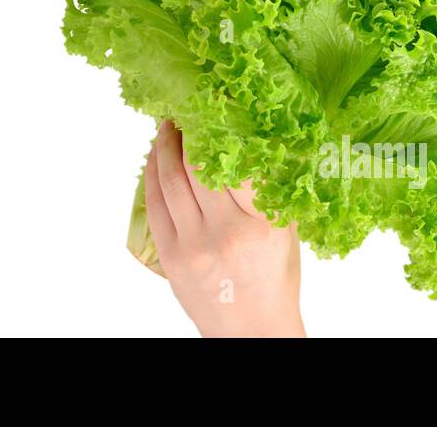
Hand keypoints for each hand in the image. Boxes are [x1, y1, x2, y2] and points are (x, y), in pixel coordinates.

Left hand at [143, 120, 304, 336]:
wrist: (252, 332)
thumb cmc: (274, 281)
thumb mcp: (285, 232)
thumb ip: (268, 189)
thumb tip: (249, 140)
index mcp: (260, 223)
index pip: (235, 162)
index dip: (221, 128)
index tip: (216, 104)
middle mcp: (224, 232)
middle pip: (196, 166)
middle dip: (187, 130)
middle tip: (185, 107)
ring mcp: (192, 245)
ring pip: (169, 180)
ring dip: (164, 147)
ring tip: (167, 126)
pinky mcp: (170, 256)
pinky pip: (153, 204)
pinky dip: (151, 175)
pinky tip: (154, 159)